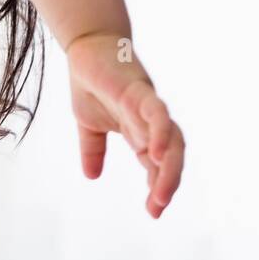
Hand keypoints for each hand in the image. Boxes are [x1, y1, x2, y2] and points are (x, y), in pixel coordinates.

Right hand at [66, 32, 183, 218]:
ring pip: (171, 139)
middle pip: (171, 156)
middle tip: (156, 208)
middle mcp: (149, 122)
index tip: (152, 212)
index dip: (157, 187)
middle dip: (167, 183)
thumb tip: (91, 176)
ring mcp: (147, 106)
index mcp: (139, 132)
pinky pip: (157, 114)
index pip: (157, 165)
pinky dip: (160, 133)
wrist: (87, 47)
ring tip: (161, 192)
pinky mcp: (139, 91)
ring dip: (169, 166)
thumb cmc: (92, 82)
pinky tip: (155, 154)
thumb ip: (93, 150)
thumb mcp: (88, 124)